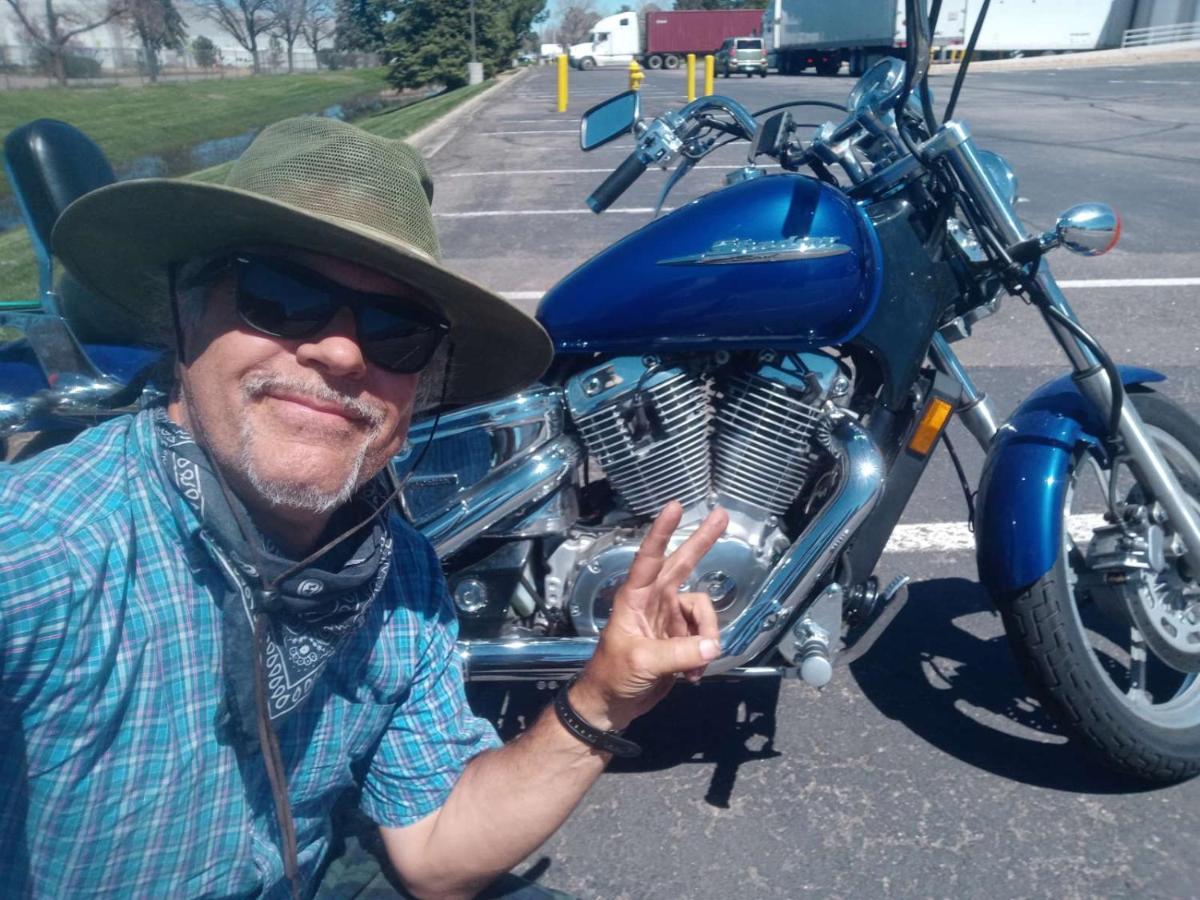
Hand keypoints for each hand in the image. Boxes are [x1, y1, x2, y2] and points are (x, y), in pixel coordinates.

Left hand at [570, 501, 729, 731]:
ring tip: (696, 667)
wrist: (612, 706)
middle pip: (683, 565)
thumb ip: (677, 653)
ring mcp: (669, 619)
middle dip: (702, 542)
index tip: (675, 506)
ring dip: (706, 638)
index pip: (649, 559)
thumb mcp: (641, 663)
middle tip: (722, 514)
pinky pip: (704, 637)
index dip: (662, 532)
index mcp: (635, 598)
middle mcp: (654, 601)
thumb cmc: (612, 676)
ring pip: (703, 613)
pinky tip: (692, 676)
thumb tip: (712, 646)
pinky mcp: (680, 639)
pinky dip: (703, 656)